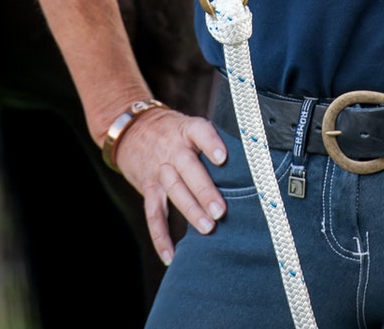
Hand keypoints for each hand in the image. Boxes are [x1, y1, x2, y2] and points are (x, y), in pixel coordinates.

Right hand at [114, 107, 228, 263]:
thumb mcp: (191, 126)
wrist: (134, 129)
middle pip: (188, 168)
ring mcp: (159, 169)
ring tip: (208, 229)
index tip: (223, 158)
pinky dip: (161, 236)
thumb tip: (249, 163)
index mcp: (187, 130)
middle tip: (220, 211)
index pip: (200, 132)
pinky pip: (153, 214)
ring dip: (191, 211)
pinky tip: (170, 257)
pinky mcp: (148, 187)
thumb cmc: (176, 132)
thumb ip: (212, 143)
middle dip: (204, 190)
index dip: (211, 143)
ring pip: (174, 190)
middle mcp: (173, 149)